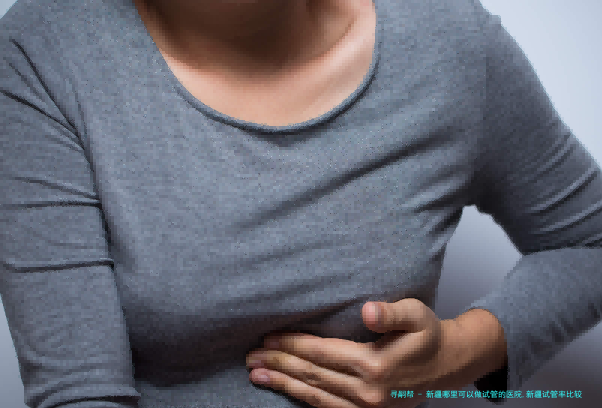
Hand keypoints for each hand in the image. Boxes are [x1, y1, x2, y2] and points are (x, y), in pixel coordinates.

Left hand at [246, 298, 468, 407]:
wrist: (449, 366)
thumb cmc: (429, 335)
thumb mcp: (417, 315)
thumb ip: (392, 312)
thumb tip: (369, 310)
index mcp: (375, 364)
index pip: (321, 353)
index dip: (292, 346)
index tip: (268, 338)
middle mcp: (367, 391)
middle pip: (312, 375)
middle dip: (278, 366)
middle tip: (251, 358)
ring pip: (315, 397)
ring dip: (284, 386)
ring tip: (257, 376)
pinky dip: (305, 401)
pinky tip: (288, 392)